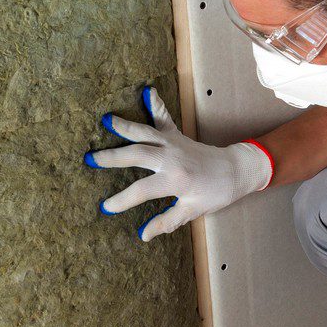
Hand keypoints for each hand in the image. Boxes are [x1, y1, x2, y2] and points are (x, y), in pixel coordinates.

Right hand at [89, 87, 271, 240]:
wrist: (236, 170)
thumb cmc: (215, 193)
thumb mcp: (192, 211)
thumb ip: (167, 222)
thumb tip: (144, 235)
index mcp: (175, 179)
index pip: (141, 190)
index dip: (122, 200)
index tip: (106, 207)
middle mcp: (171, 158)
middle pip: (137, 155)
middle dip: (112, 157)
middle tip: (90, 158)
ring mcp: (174, 143)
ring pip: (145, 133)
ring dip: (125, 126)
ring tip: (106, 120)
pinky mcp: (177, 135)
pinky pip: (163, 118)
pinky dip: (156, 104)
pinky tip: (148, 91)